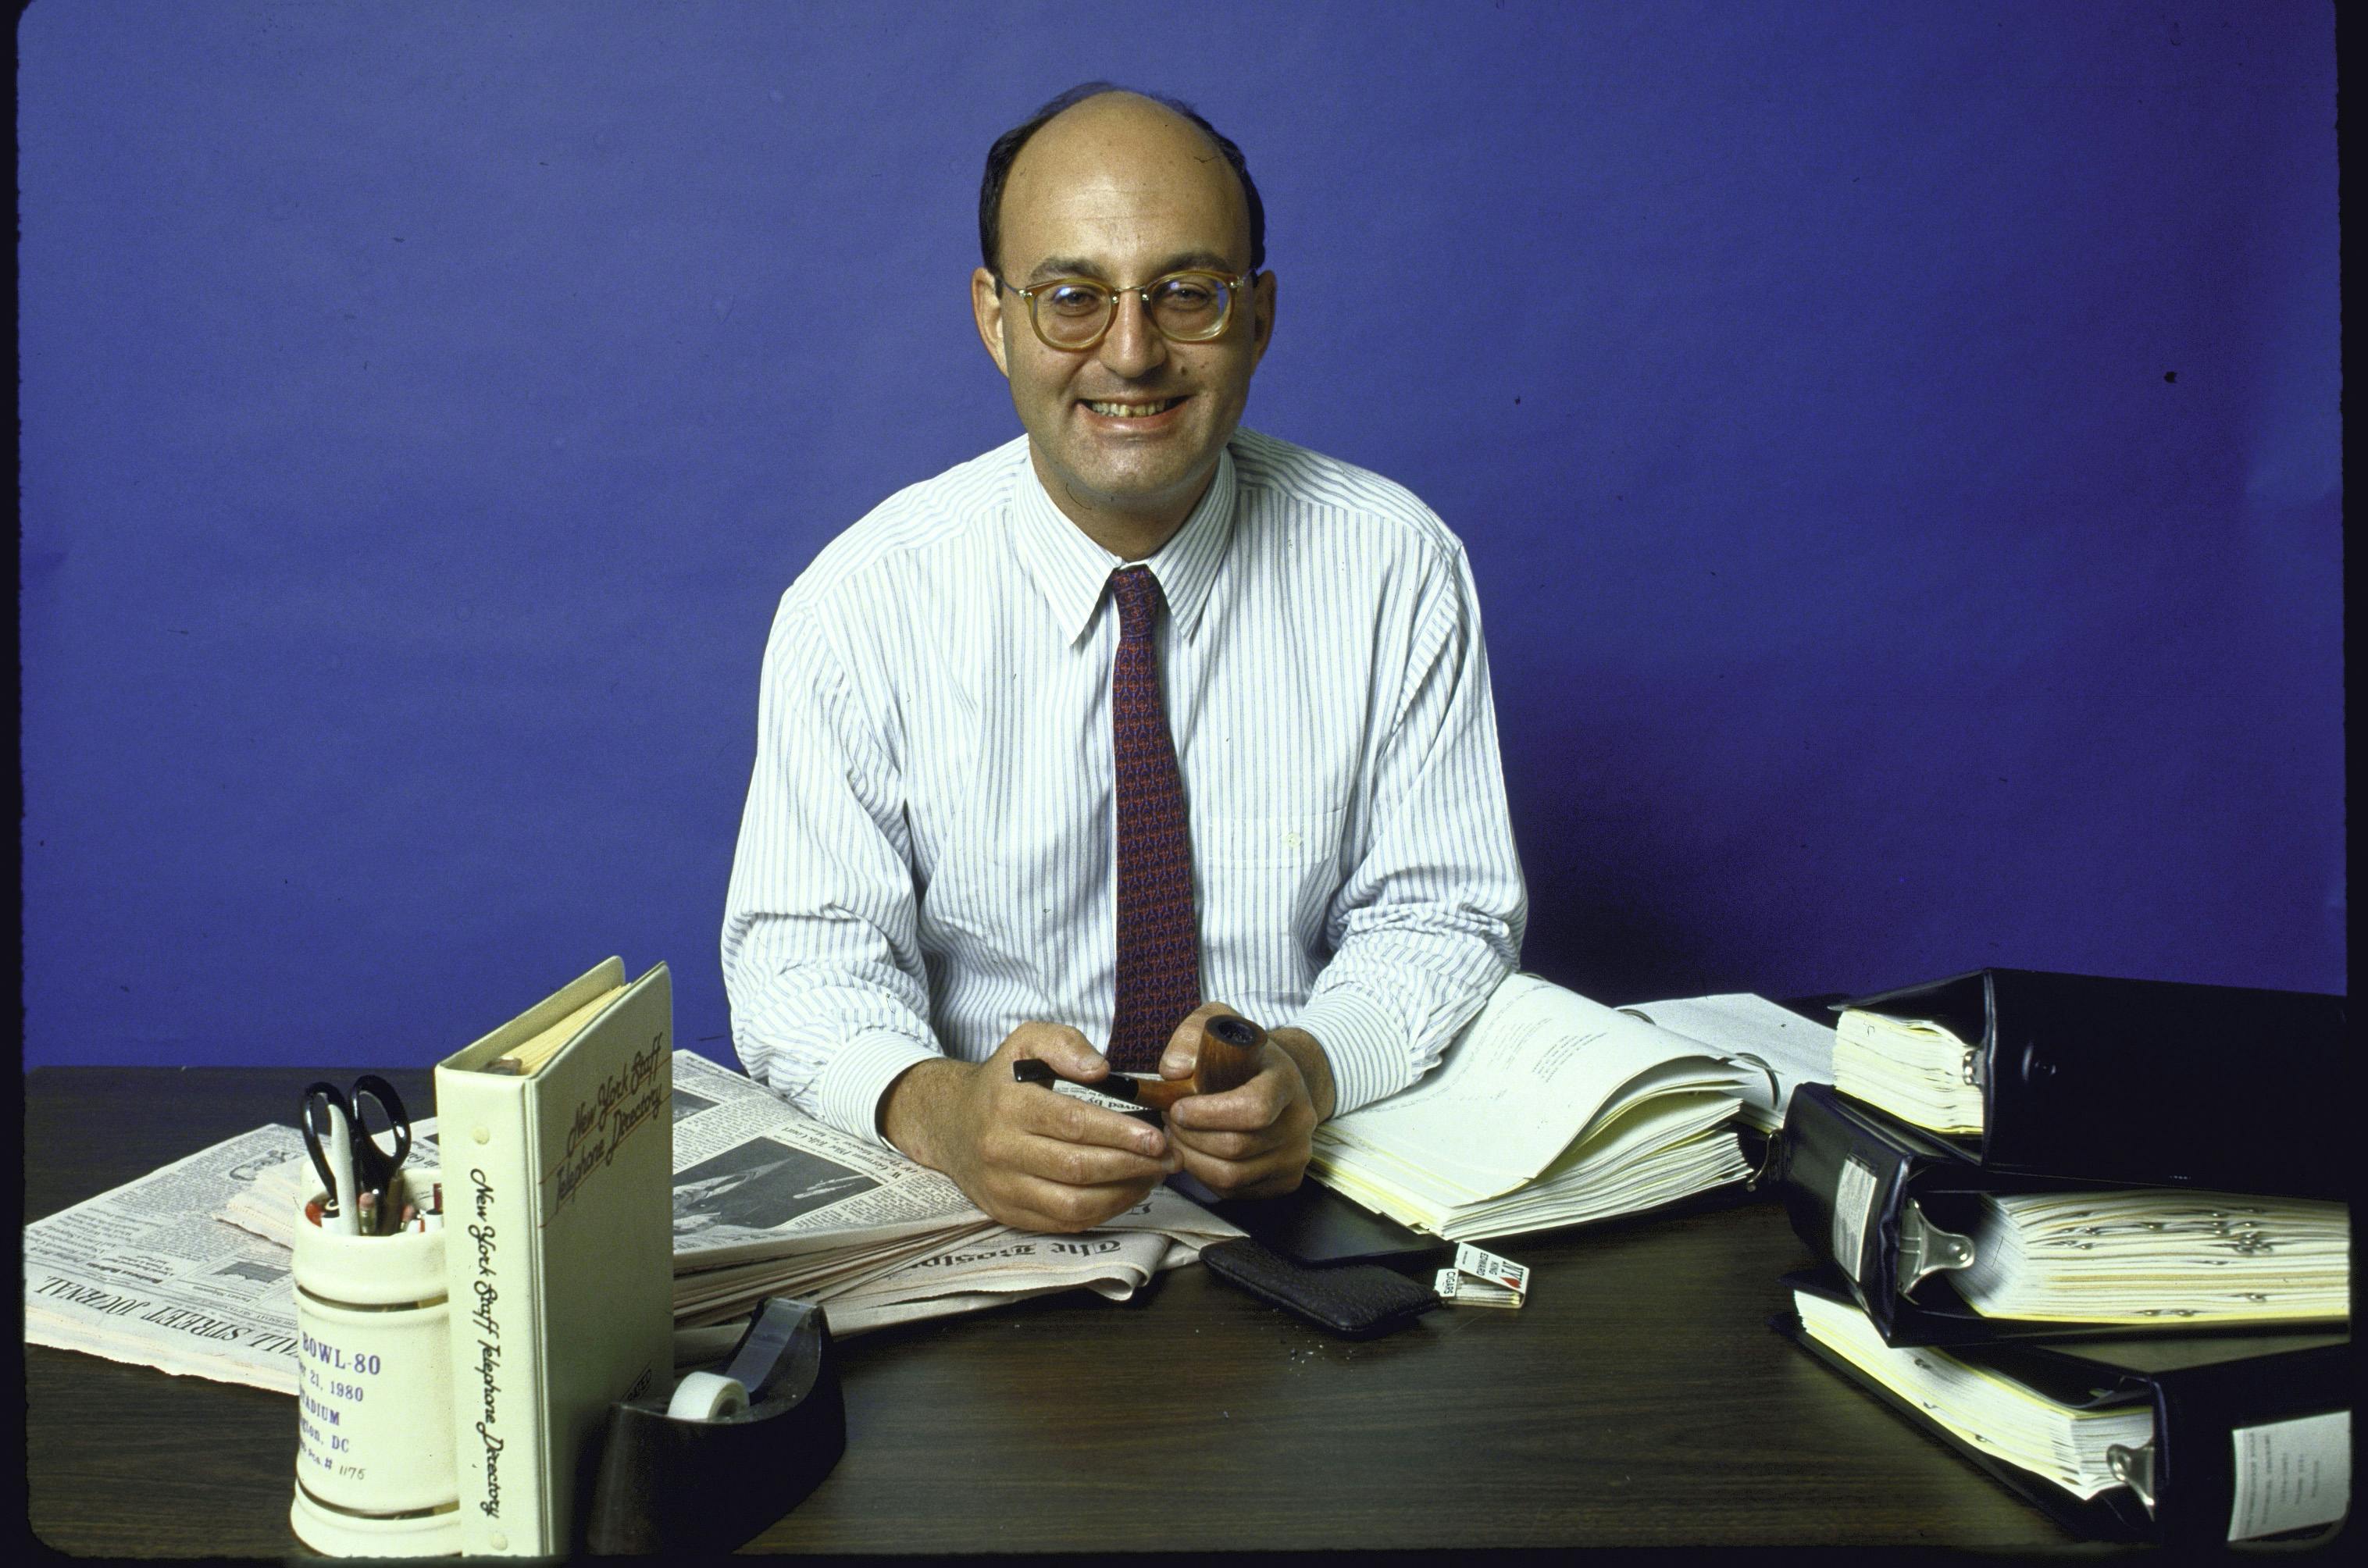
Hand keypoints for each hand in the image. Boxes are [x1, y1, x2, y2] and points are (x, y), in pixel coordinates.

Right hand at [878, 1022, 1180, 1232]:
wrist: (949, 1123)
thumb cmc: (1001, 1081)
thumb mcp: (1026, 1042)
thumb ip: (1064, 1044)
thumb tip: (1101, 1070)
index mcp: (1008, 1106)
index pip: (1073, 1124)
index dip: (1120, 1133)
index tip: (1157, 1136)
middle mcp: (1001, 1151)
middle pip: (1078, 1168)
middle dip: (1132, 1165)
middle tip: (1169, 1158)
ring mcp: (1003, 1188)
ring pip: (1074, 1204)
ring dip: (1124, 1194)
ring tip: (1154, 1176)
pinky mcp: (1008, 1214)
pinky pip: (1065, 1222)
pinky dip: (1104, 1212)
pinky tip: (1127, 1192)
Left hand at [1156, 1003, 1335, 1199]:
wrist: (1280, 1078)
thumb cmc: (1243, 1055)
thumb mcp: (1216, 1025)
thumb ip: (1190, 1037)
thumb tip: (1175, 1071)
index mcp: (1286, 1080)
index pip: (1254, 1108)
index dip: (1208, 1114)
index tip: (1178, 1107)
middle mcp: (1300, 1121)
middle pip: (1236, 1147)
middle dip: (1190, 1137)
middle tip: (1170, 1120)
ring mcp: (1296, 1154)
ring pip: (1231, 1176)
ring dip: (1192, 1159)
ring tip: (1178, 1135)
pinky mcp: (1286, 1180)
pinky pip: (1234, 1191)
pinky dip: (1205, 1176)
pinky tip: (1197, 1151)